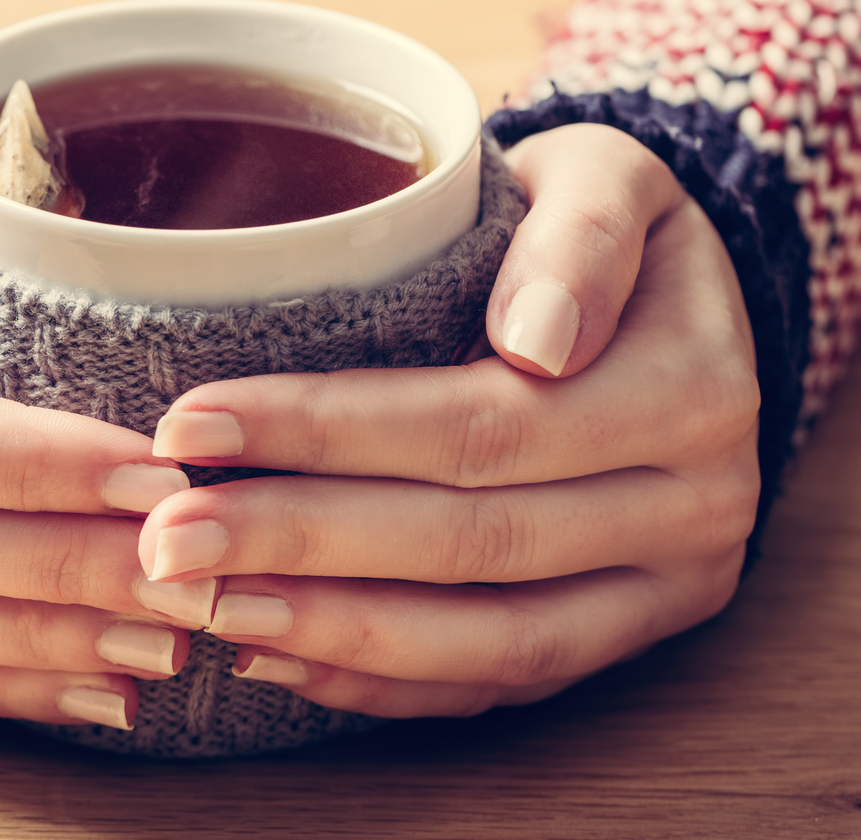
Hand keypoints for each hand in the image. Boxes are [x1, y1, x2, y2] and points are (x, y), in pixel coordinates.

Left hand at [140, 124, 760, 716]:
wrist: (677, 296)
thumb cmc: (599, 219)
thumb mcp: (603, 177)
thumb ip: (578, 238)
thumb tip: (540, 341)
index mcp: (689, 387)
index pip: (478, 425)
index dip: (328, 433)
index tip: (189, 424)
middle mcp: (696, 504)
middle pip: (469, 542)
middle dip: (301, 543)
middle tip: (164, 541)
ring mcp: (668, 585)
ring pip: (487, 640)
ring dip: (332, 631)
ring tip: (205, 606)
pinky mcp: (629, 633)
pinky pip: (502, 682)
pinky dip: (384, 682)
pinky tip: (277, 656)